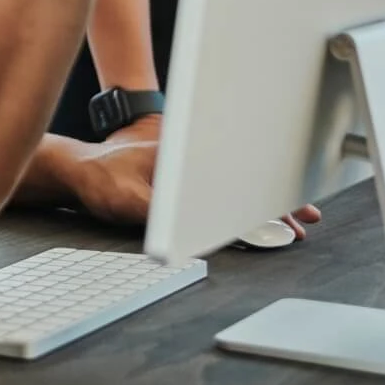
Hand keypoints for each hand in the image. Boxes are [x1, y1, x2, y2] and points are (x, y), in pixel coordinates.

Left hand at [31, 123, 323, 238]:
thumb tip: (186, 227)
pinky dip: (243, 198)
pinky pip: (220, 184)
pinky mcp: (180, 174)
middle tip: (308, 217)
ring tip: (293, 218)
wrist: (77, 169)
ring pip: (235, 180)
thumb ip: (157, 212)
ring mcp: (187, 165)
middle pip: (243, 177)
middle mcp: (190, 157)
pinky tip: (256, 212)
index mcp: (184, 157)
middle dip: (276, 199)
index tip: (292, 214)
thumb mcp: (127, 200)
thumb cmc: (99, 179)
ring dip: (262, 200)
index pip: (237, 179)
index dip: (267, 200)